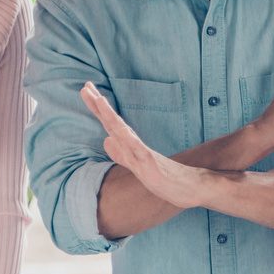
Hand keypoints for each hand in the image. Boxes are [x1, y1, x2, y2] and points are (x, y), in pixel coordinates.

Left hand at [81, 82, 210, 208]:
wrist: (188, 188)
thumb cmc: (164, 176)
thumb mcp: (136, 165)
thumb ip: (121, 153)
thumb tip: (106, 140)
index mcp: (130, 145)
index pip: (110, 123)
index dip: (98, 108)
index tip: (87, 90)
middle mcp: (135, 145)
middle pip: (112, 122)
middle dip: (98, 104)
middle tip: (86, 86)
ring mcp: (142, 153)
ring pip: (122, 131)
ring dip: (110, 116)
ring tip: (98, 100)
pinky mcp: (150, 163)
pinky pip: (137, 149)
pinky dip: (127, 139)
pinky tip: (118, 130)